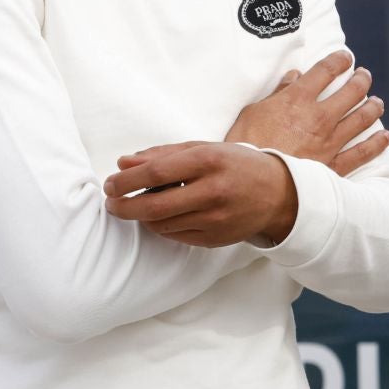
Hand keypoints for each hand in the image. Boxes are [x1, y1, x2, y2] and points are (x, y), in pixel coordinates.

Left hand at [103, 142, 295, 245]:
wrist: (278, 194)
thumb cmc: (236, 165)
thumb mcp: (204, 149)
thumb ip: (162, 155)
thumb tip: (122, 163)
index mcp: (209, 161)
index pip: (155, 173)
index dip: (125, 181)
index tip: (110, 183)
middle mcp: (213, 191)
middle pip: (153, 206)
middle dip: (123, 206)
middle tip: (111, 203)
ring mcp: (215, 219)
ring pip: (160, 224)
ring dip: (141, 216)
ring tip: (140, 205)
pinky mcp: (215, 239)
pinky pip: (174, 236)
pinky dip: (161, 226)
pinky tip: (164, 215)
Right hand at [223, 50, 388, 176]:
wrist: (252, 183)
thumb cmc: (244, 146)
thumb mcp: (252, 112)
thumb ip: (277, 93)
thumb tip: (294, 77)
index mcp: (298, 99)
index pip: (325, 70)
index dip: (338, 60)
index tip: (345, 57)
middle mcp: (319, 117)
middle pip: (352, 91)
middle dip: (361, 80)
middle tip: (364, 75)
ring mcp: (330, 142)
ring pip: (362, 118)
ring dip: (373, 107)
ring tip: (377, 102)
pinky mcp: (334, 166)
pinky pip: (362, 153)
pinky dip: (377, 143)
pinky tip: (385, 136)